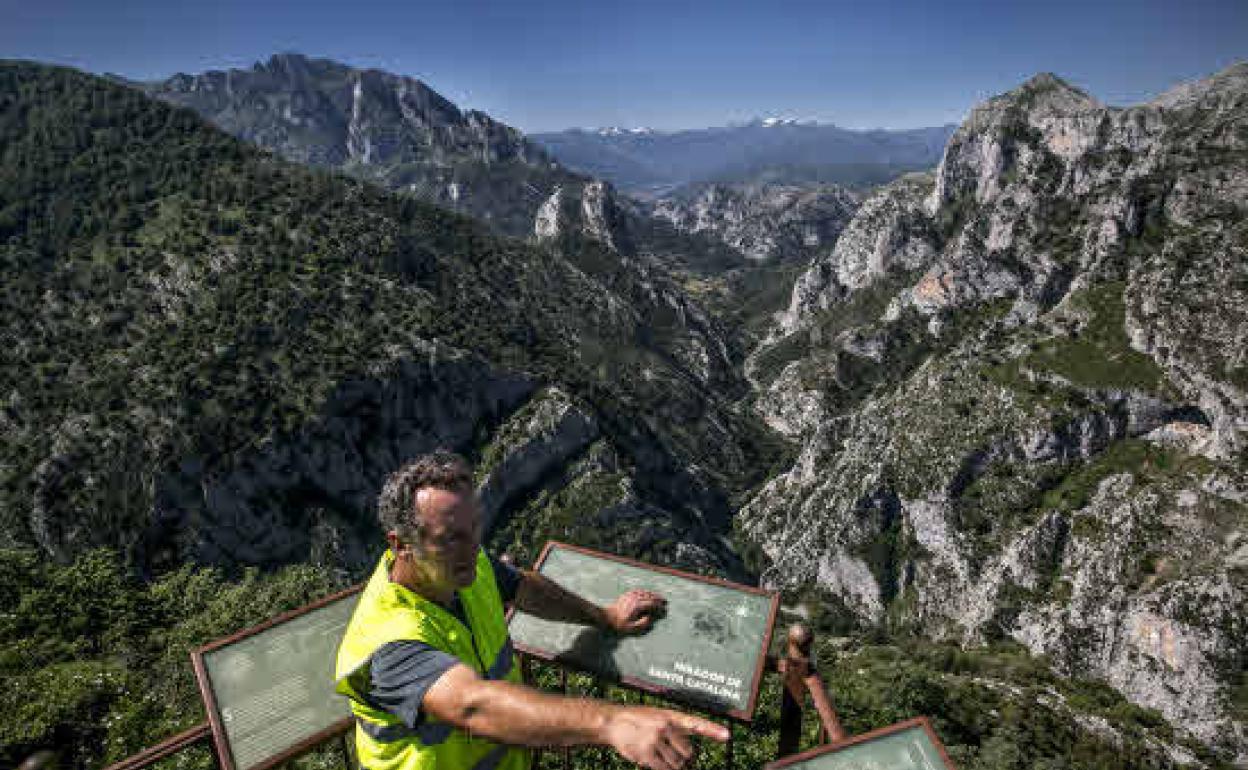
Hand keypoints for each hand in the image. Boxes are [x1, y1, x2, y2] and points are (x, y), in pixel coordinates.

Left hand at [603, 589, 665, 633]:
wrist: (606, 617)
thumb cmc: (619, 625)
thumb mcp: (631, 628)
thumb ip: (643, 623)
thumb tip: (650, 617)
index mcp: (637, 606)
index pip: (652, 604)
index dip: (659, 606)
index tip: (664, 609)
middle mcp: (635, 598)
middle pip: (649, 596)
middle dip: (658, 599)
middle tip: (665, 601)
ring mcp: (630, 595)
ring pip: (644, 592)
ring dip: (652, 594)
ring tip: (658, 597)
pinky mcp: (626, 595)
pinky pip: (638, 591)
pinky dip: (644, 592)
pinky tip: (646, 593)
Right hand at [603, 706, 728, 769]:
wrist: (612, 722)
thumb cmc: (638, 720)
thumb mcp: (658, 716)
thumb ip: (675, 729)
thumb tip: (690, 751)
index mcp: (671, 715)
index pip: (696, 723)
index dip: (712, 730)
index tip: (727, 735)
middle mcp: (665, 726)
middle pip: (688, 752)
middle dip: (683, 757)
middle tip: (669, 752)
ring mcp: (655, 740)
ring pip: (676, 763)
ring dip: (670, 764)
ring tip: (657, 752)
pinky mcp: (646, 753)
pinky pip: (663, 769)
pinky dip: (662, 768)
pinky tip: (652, 760)